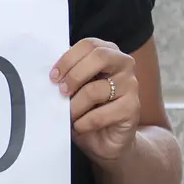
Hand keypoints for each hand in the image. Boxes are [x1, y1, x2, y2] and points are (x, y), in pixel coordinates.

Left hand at [52, 38, 139, 164]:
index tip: (53, 77)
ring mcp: (131, 85)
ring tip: (69, 115)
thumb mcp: (76, 87)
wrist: (106, 139)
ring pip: (95, 90)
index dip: (68, 59)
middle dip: (74, 75)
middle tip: (61, 92)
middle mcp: (124, 64)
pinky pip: (100, 115)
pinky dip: (83, 123)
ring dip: (75, 106)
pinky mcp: (132, 109)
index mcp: (108, 52)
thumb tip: (52, 73)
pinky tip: (79, 126)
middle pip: (99, 57)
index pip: (88, 45)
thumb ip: (68, 74)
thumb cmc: (88, 108)